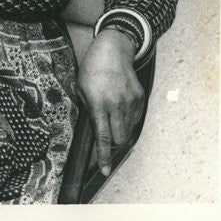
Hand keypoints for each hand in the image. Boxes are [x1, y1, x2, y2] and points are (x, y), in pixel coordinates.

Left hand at [77, 29, 143, 175]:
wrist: (113, 49)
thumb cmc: (92, 68)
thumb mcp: (81, 87)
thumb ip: (88, 109)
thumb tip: (94, 128)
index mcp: (99, 103)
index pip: (103, 136)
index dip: (103, 155)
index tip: (104, 170)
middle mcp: (117, 104)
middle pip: (119, 139)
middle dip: (113, 144)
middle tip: (106, 136)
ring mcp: (131, 101)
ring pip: (128, 130)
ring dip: (120, 131)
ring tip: (111, 117)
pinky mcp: (140, 98)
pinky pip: (135, 118)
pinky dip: (128, 120)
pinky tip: (119, 107)